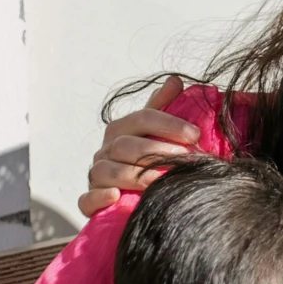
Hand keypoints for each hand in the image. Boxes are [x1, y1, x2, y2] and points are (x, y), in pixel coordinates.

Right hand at [77, 75, 201, 217]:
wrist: (132, 199)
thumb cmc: (147, 161)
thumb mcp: (155, 133)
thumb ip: (163, 108)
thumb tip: (175, 80)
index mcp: (121, 131)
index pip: (142, 118)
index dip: (169, 124)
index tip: (196, 135)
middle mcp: (105, 151)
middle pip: (125, 145)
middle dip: (157, 151)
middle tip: (187, 159)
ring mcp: (96, 177)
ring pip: (106, 171)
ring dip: (134, 175)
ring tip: (159, 181)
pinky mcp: (90, 203)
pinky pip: (86, 200)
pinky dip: (99, 197)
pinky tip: (115, 196)